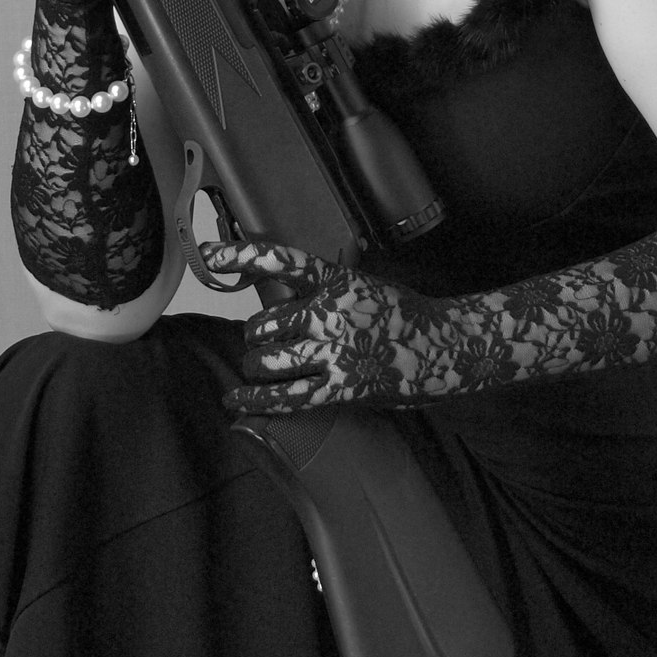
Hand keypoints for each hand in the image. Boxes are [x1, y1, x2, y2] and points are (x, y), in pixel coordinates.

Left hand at [201, 240, 510, 413]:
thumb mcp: (367, 283)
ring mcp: (337, 350)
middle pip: (266, 323)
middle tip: (259, 343)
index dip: (243, 255)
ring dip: (255, 367)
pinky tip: (237, 401)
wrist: (445, 347)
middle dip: (255, 336)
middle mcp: (332, 311)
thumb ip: (331, 279)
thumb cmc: (404, 314)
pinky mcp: (343, 386)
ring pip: (271, 360)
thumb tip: (305, 265)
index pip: (281, 261)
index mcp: (336, 279)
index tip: (211, 255)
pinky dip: (256, 400)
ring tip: (254, 369)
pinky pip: (288, 396)